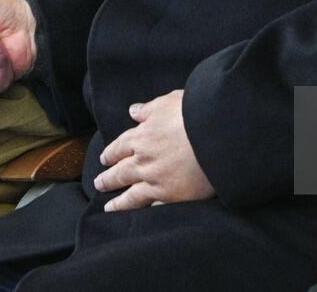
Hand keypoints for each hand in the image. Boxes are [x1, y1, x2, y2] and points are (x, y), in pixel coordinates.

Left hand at [94, 89, 214, 210]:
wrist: (217, 135)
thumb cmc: (194, 114)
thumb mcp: (168, 102)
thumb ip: (148, 109)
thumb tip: (133, 111)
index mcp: (141, 137)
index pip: (119, 147)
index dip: (110, 154)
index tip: (104, 160)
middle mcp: (144, 162)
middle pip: (120, 173)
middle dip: (108, 179)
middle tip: (99, 184)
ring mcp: (157, 182)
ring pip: (131, 196)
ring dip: (119, 203)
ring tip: (109, 207)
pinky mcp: (173, 197)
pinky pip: (155, 206)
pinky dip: (147, 210)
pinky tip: (143, 214)